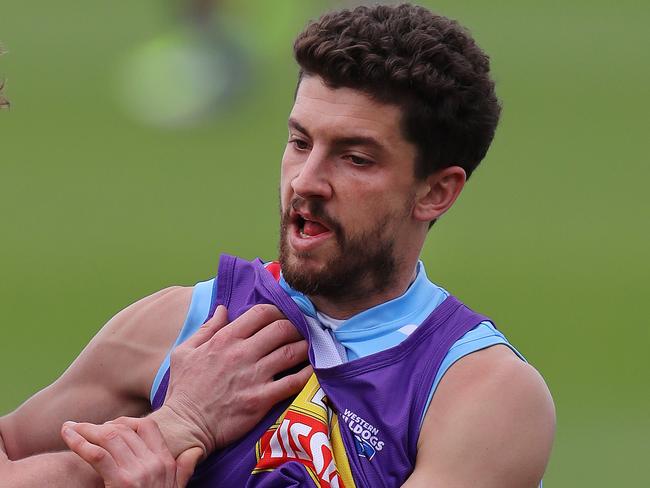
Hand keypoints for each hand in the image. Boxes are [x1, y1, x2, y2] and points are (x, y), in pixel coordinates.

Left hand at [61, 417, 200, 487]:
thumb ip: (184, 470)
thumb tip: (194, 451)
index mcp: (165, 462)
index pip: (147, 426)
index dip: (125, 421)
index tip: (109, 426)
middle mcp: (154, 463)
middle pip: (124, 430)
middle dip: (100, 425)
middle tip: (81, 428)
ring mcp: (138, 472)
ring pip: (110, 437)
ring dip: (85, 430)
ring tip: (69, 428)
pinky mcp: (121, 483)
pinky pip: (97, 454)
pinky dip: (79, 442)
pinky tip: (68, 436)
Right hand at [153, 304, 311, 456]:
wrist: (184, 427)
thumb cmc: (183, 390)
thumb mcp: (184, 352)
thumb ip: (207, 328)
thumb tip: (223, 309)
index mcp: (225, 339)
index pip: (261, 313)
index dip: (277, 311)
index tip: (281, 317)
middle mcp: (243, 354)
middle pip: (282, 329)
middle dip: (294, 327)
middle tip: (298, 332)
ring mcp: (254, 376)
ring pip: (292, 352)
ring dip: (304, 347)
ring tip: (307, 348)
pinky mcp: (262, 399)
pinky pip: (294, 382)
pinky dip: (307, 373)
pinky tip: (311, 370)